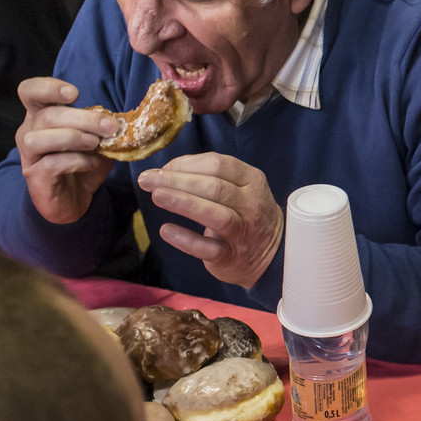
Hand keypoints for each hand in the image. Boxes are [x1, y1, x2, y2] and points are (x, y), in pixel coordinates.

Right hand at [14, 77, 120, 223]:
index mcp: (41, 115)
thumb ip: (101, 128)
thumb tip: (118, 120)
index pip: (30, 91)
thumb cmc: (82, 163)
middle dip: (83, 119)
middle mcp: (29, 131)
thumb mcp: (97, 141)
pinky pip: (51, 164)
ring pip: (39, 138)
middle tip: (110, 127)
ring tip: (96, 144)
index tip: (74, 94)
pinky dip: (75, 161)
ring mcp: (29, 155)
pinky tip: (91, 163)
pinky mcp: (35, 176)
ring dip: (73, 138)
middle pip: (47, 116)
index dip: (48, 87)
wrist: (73, 199)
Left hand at [137, 153, 282, 287]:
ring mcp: (243, 231)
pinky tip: (166, 230)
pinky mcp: (231, 256)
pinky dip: (186, 239)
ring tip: (156, 196)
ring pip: (214, 214)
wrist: (273, 255)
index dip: (187, 164)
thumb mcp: (242, 188)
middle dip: (177, 181)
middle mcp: (251, 204)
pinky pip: (207, 248)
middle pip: (214, 187)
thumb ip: (211, 177)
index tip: (163, 168)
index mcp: (252, 181)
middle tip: (147, 180)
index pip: (219, 164)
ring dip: (183, 203)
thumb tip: (167, 171)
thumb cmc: (247, 214)